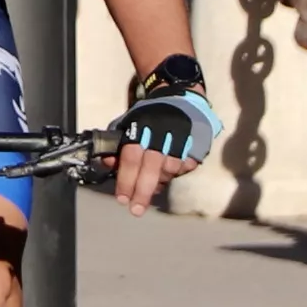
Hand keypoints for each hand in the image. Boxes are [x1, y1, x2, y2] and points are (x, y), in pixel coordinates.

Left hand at [111, 64, 216, 214]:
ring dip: (159, 182)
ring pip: (170, 171)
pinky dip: (175, 174)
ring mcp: (182, 141)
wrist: (180, 97)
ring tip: (151, 186)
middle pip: (151, 169)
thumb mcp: (127, 123)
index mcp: (141, 129)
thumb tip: (109, 164)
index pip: (131, 158)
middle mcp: (162, 136)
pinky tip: (167, 172)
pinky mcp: (197, 146)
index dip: (126, 180)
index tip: (122, 199)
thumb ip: (117, 144)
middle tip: (135, 210)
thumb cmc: (148, 115)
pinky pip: (185, 167)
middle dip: (142, 192)